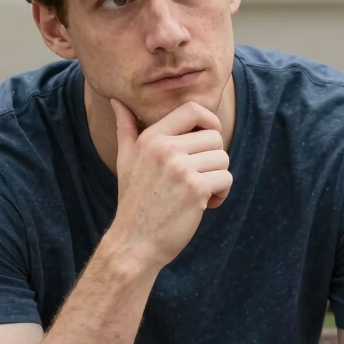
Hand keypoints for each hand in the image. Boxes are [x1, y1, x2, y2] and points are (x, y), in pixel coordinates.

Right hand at [108, 100, 232, 270]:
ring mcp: (180, 168)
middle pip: (215, 137)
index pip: (192, 109)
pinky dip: (221, 194)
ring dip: (218, 178)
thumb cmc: (133, 201)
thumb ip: (125, 129)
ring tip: (199, 194)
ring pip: (223, 159)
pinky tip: (203, 206)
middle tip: (199, 178)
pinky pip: (226, 179)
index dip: (209, 120)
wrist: (134, 242)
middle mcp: (165, 149)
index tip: (208, 140)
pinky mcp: (196, 189)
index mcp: (151, 138)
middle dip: (213, 159)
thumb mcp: (125, 160)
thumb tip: (117, 101)